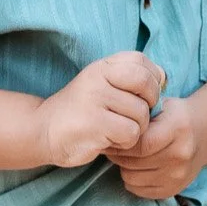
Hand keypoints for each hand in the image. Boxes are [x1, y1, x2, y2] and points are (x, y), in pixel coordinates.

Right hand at [35, 52, 164, 169]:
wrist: (42, 130)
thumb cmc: (81, 109)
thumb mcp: (102, 84)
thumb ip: (130, 77)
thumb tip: (164, 76)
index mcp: (103, 65)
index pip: (142, 62)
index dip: (151, 81)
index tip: (140, 96)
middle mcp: (98, 77)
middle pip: (147, 87)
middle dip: (147, 106)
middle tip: (131, 117)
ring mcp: (95, 100)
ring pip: (141, 115)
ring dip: (134, 129)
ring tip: (113, 130)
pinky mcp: (94, 124)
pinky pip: (130, 134)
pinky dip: (125, 143)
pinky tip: (109, 141)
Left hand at [118, 94, 206, 199]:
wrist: (204, 133)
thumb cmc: (174, 116)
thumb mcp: (160, 105)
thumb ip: (137, 113)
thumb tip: (107, 127)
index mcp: (177, 128)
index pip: (140, 144)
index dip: (120, 143)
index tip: (112, 136)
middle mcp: (181, 154)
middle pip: (133, 162)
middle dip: (118, 154)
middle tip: (115, 146)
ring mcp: (178, 175)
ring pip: (132, 178)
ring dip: (124, 167)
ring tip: (128, 155)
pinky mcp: (174, 190)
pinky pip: (138, 190)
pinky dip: (132, 179)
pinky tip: (137, 167)